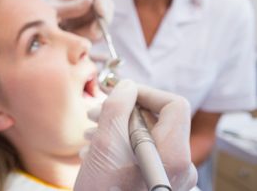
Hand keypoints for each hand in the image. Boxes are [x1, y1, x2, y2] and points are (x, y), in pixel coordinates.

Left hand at [52, 0, 113, 40]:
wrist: (43, 33)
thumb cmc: (46, 16)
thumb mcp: (54, 10)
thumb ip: (70, 6)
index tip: (101, 13)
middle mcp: (92, 2)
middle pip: (107, 7)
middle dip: (102, 21)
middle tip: (92, 32)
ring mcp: (95, 17)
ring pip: (103, 25)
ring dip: (90, 33)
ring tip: (71, 33)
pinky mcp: (94, 31)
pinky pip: (97, 37)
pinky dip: (86, 40)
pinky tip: (73, 38)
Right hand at [75, 80, 196, 190]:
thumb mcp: (105, 144)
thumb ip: (118, 108)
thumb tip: (127, 87)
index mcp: (172, 154)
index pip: (174, 105)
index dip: (146, 92)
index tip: (121, 92)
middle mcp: (178, 165)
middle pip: (159, 120)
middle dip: (125, 111)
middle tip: (98, 112)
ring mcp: (168, 176)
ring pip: (148, 136)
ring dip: (118, 127)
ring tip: (92, 131)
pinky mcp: (156, 182)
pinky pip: (144, 153)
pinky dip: (121, 144)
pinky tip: (97, 149)